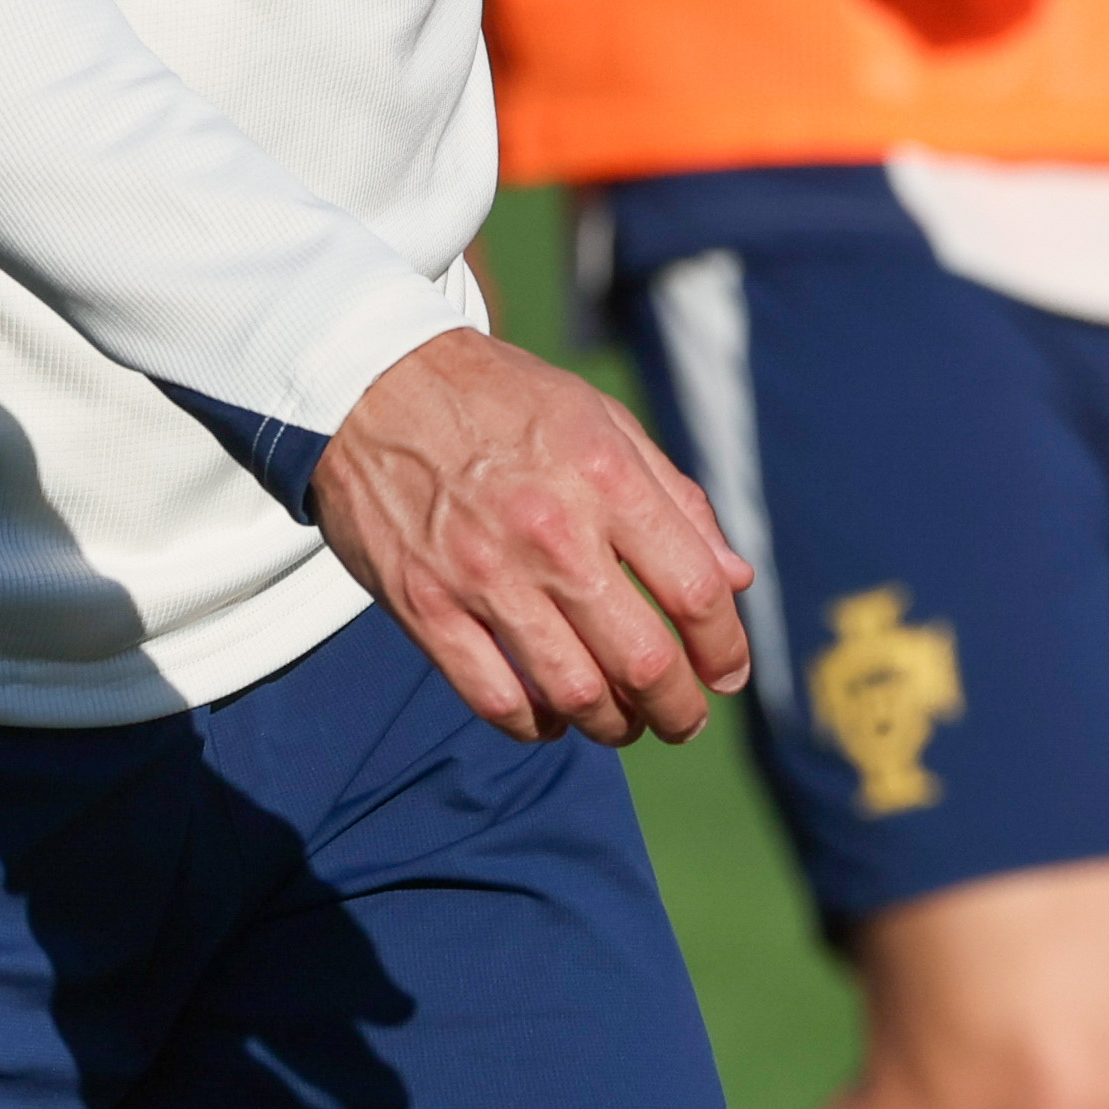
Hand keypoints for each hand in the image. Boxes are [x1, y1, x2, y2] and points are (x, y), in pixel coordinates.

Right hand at [311, 330, 753, 746]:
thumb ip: (674, 499)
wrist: (371, 382)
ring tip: (624, 722)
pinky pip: (495, 699)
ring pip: (576, 694)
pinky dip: (536, 725)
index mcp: (606, 477)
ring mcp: (484, 575)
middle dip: (680, 709)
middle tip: (684, 717)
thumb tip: (737, 578)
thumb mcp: (601, 420)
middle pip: (645, 661)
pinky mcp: (426, 606)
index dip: (726, 647)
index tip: (727, 670)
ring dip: (614, 726)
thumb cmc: (501, 401)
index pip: (696, 591)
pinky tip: (553, 718)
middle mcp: (552, 532)